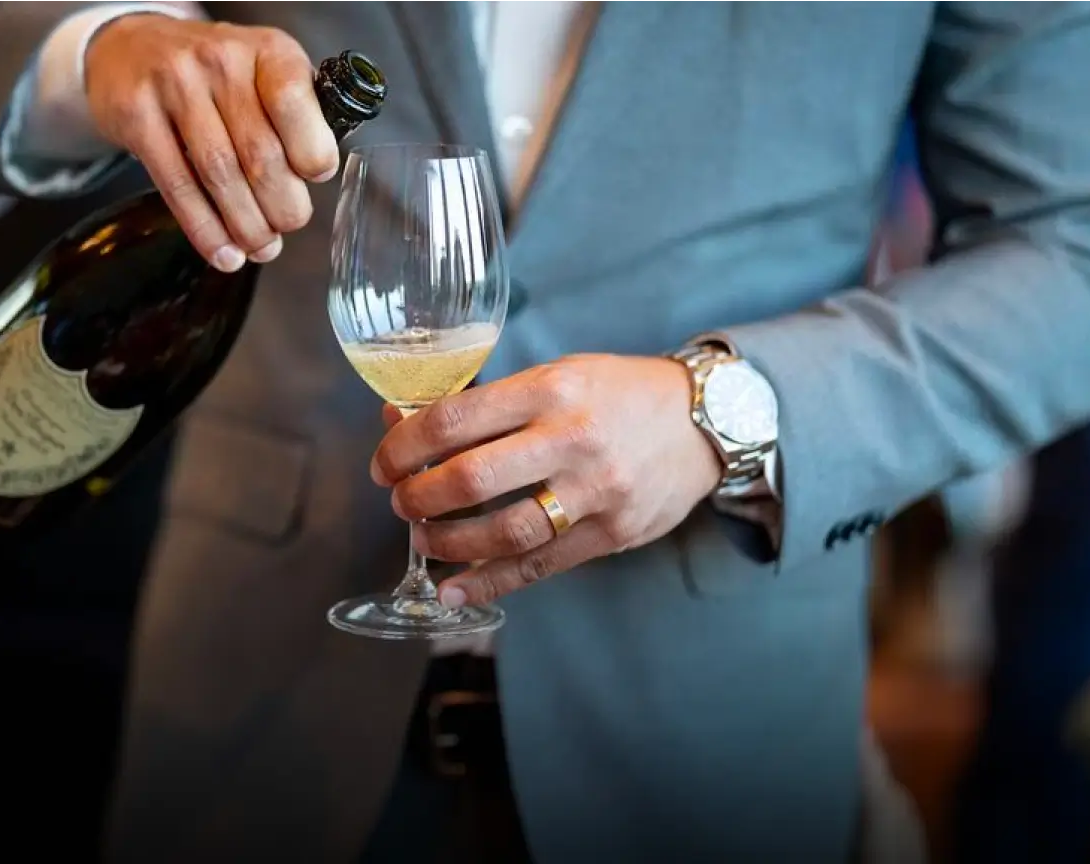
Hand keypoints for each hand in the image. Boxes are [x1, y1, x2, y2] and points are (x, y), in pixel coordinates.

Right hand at [86, 17, 340, 270]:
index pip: (294, 101)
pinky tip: (223, 252)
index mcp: (265, 49)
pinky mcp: (136, 115)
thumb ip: (293, 114)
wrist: (129, 49)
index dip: (311, 151)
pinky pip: (177, 185)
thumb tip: (315, 177)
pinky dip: (205, 229)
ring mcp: (173, 85)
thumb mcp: (262, 71)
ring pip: (219, 174)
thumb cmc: (212, 74)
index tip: (315, 178)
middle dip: (281, 205)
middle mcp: (220, 59)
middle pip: (260, 151)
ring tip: (260, 247)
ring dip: (246, 224)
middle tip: (286, 227)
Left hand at [371, 355, 723, 606]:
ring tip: (423, 538)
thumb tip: (402, 423)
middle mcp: (573, 439)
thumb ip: (487, 403)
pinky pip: (539, 566)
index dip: (405, 445)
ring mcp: (596, 491)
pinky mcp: (612, 533)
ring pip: (504, 530)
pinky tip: (453, 589)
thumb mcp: (557, 376)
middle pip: (472, 477)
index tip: (384, 462)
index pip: (456, 418)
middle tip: (399, 502)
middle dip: (418, 496)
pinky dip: (489, 582)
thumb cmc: (618, 393)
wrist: (705, 420)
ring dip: (448, 541)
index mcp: (552, 389)